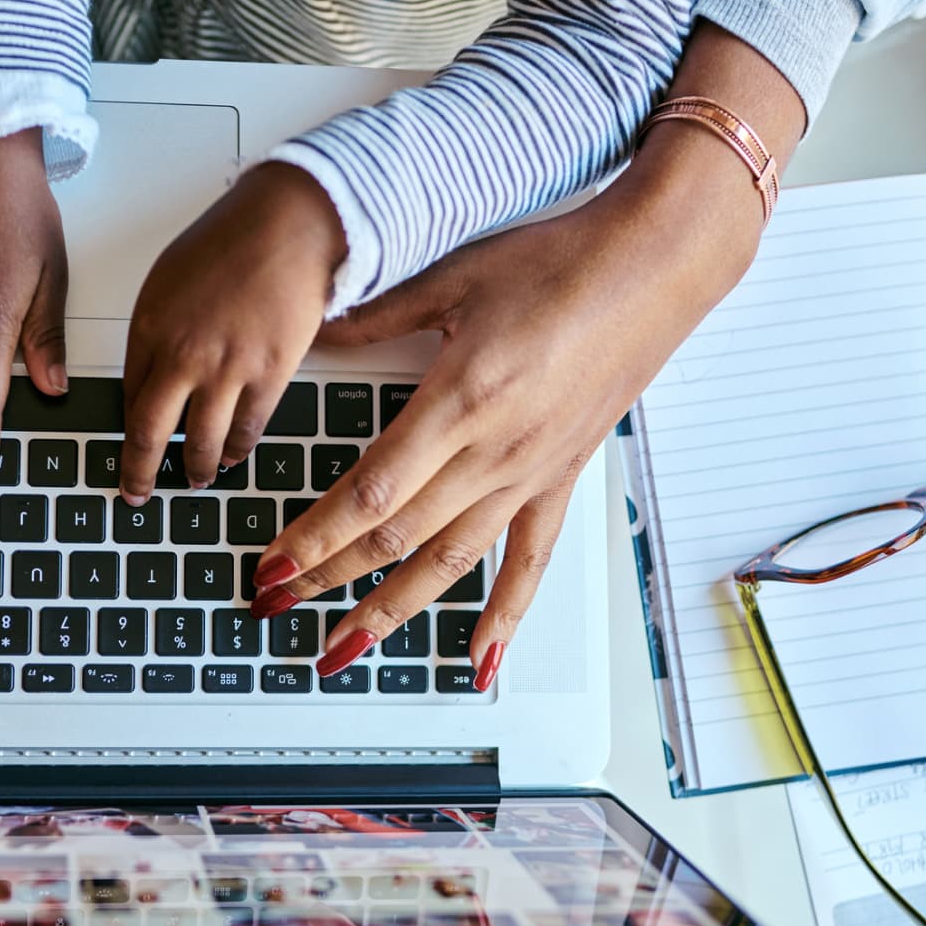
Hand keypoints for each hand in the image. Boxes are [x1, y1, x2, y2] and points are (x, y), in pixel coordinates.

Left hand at [118, 163, 346, 500]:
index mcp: (149, 327)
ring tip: (194, 479)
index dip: (127, 429)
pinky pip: (246, 431)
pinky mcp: (269, 377)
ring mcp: (226, 371)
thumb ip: (157, 329)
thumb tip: (155, 372)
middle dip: (138, 473)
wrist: (288, 225)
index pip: (128, 395)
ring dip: (194, 469)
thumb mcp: (169, 279)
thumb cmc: (231, 240)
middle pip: (148, 434)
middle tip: (136, 493)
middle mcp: (182, 355)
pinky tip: (231, 457)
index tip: (125, 447)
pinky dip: (236, 451)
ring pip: (200, 443)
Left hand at [252, 172, 759, 686]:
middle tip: (273, 602)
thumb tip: (319, 330)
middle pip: (396, 535)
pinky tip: (478, 663)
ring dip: (390, 612)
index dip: (316, 535)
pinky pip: (529, 562)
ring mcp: (530, 473)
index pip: (371, 491)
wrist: (653, 267)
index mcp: (460, 398)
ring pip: (449, 562)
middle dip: (326, 575)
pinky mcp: (560, 479)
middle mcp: (495, 450)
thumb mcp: (454, 277)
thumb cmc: (561, 262)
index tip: (272, 564)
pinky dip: (504, 618)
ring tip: (341, 648)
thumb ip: (379, 314)